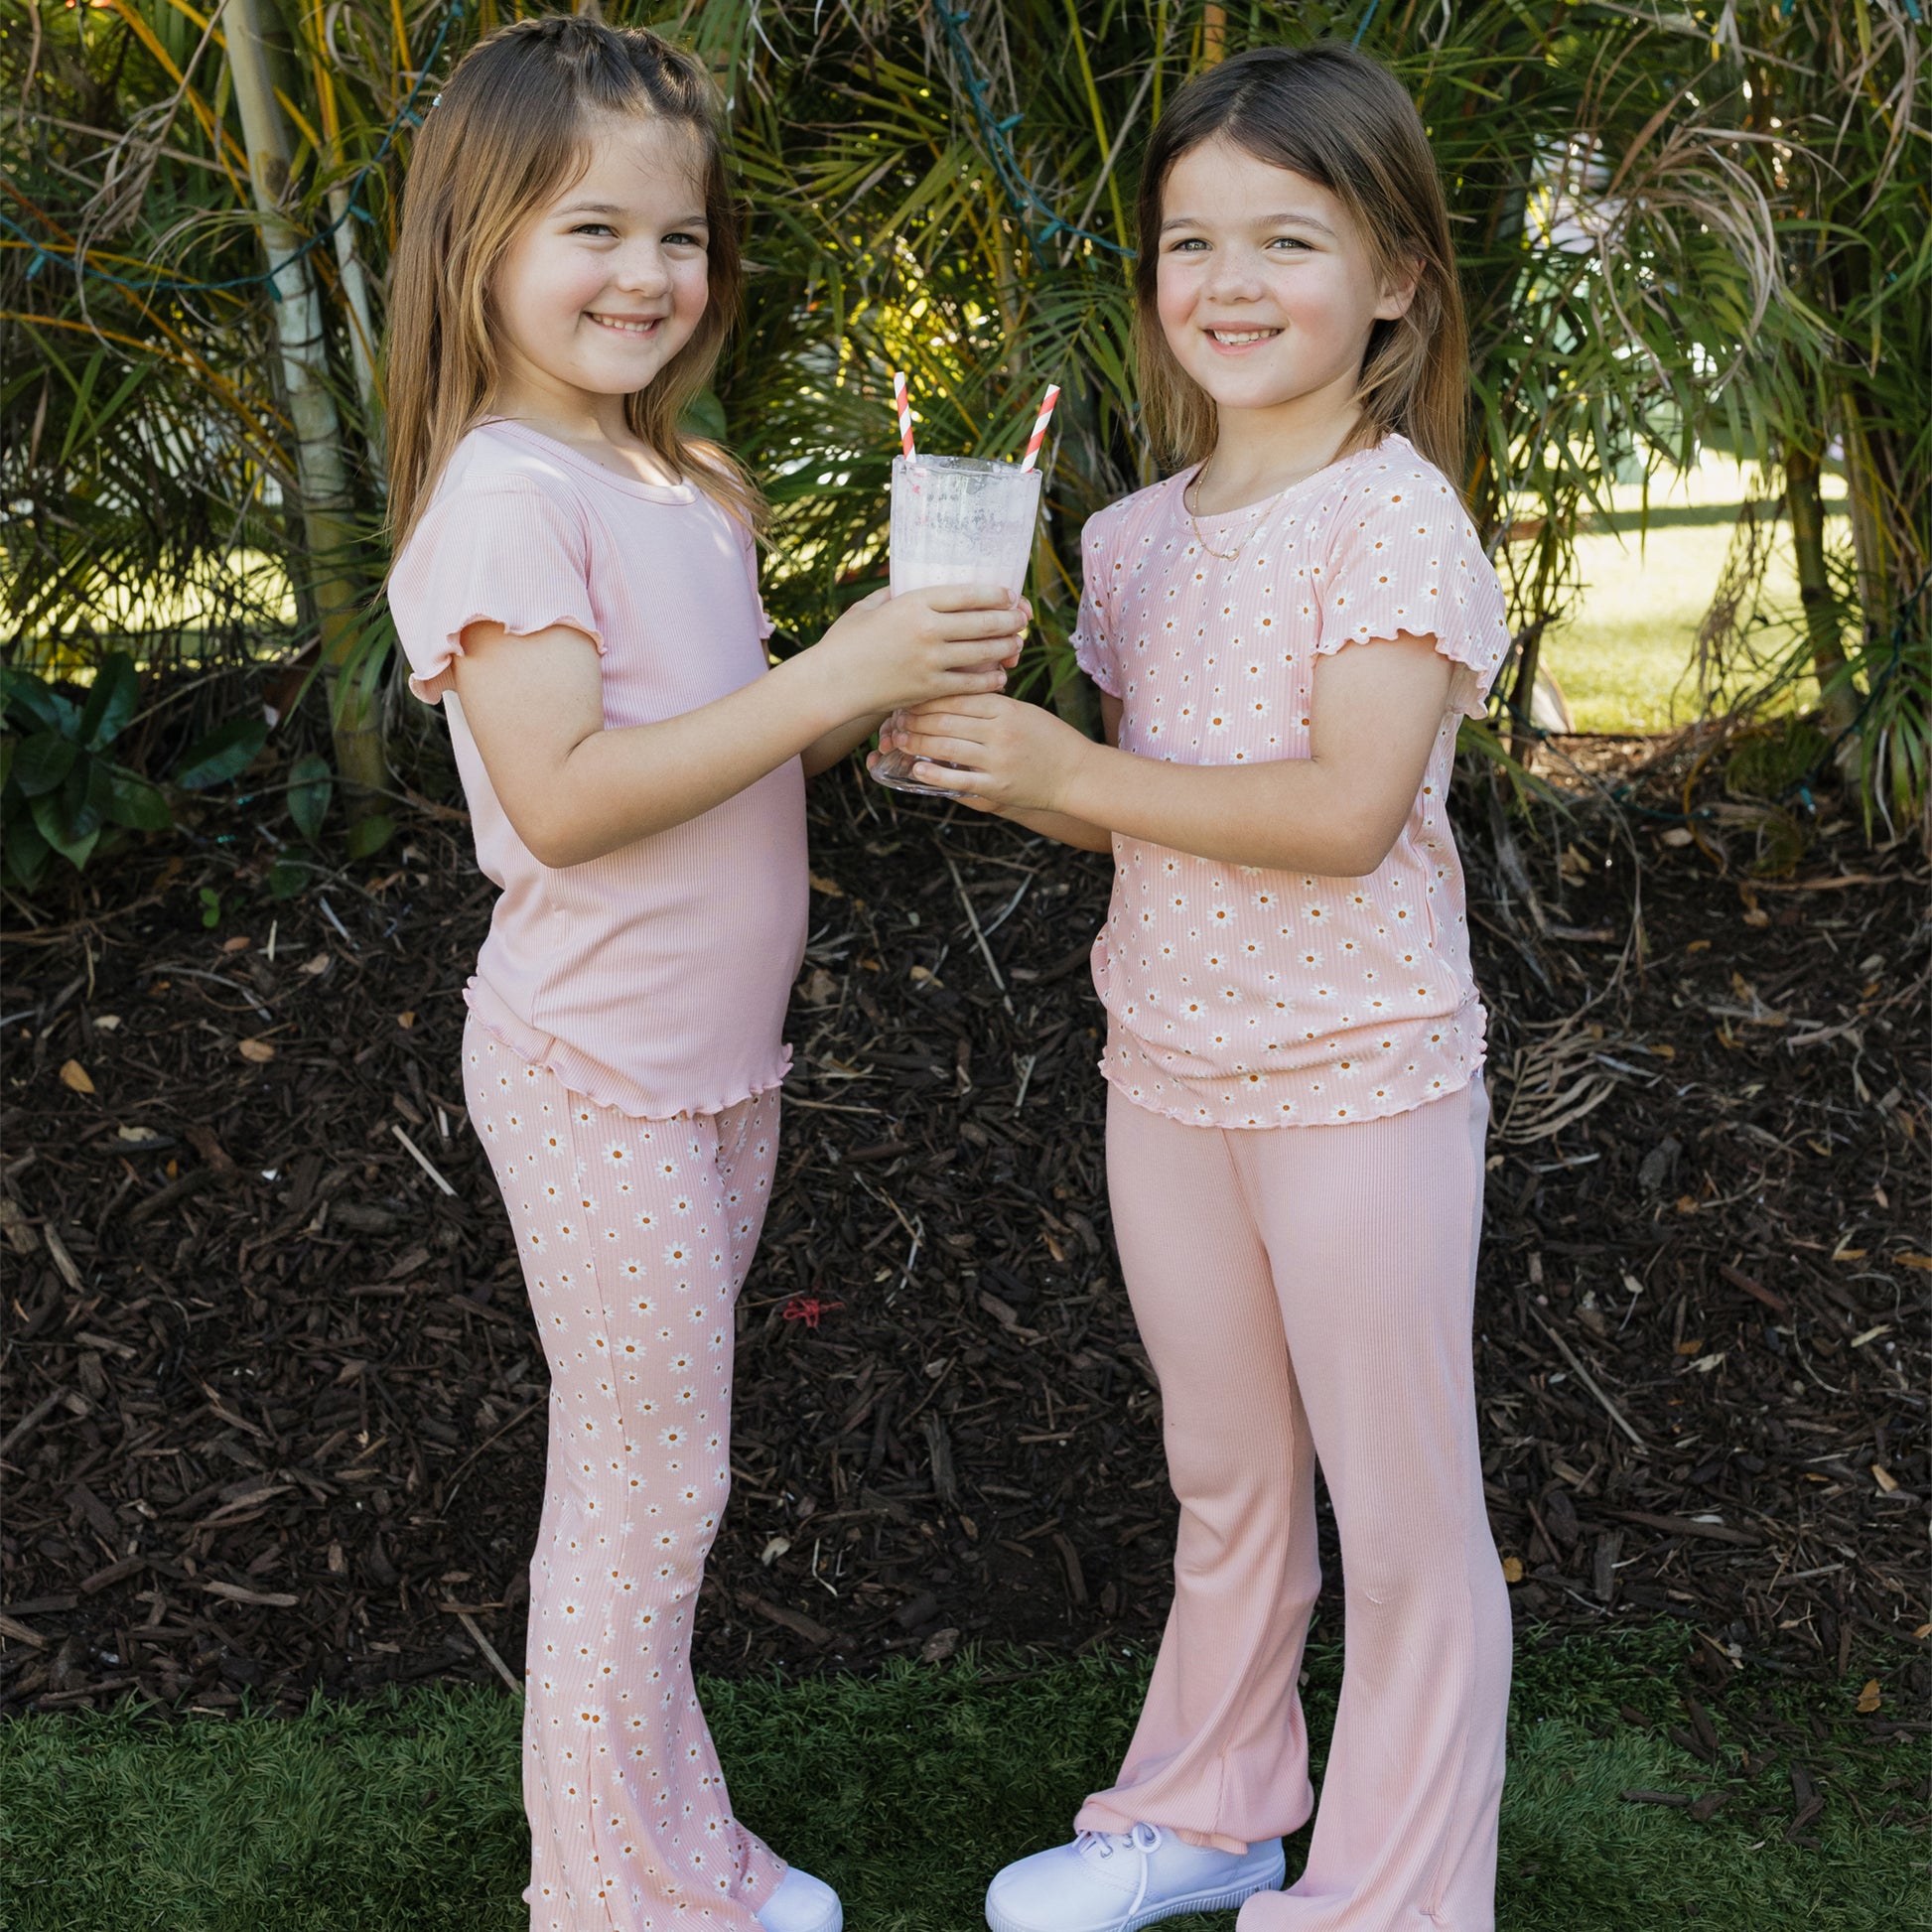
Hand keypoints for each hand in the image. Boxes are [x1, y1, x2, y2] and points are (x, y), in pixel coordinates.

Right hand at [805, 584, 1029, 720]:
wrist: (830, 683)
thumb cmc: (845, 643)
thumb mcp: (868, 607)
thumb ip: (894, 594)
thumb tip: (910, 584)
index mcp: (914, 602)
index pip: (968, 593)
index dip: (996, 594)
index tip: (1009, 595)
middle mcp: (927, 629)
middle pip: (984, 621)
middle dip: (1010, 619)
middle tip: (1023, 619)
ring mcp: (930, 661)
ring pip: (983, 652)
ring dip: (1006, 647)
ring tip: (1017, 644)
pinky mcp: (929, 688)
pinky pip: (971, 683)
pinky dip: (991, 679)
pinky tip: (999, 675)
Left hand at [873, 694, 1090, 814]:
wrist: (1077, 774)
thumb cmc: (1048, 738)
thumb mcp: (1023, 711)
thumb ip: (991, 703)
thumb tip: (954, 690)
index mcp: (1005, 709)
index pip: (957, 696)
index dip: (928, 695)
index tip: (909, 695)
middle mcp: (1000, 732)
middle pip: (946, 720)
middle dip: (916, 719)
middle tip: (896, 717)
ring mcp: (998, 761)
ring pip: (946, 747)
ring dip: (918, 743)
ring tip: (900, 740)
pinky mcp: (997, 787)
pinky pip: (958, 780)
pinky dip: (933, 774)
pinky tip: (917, 768)